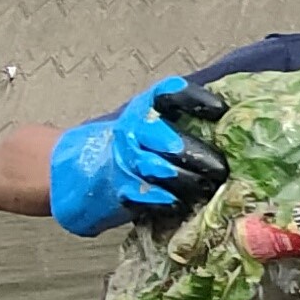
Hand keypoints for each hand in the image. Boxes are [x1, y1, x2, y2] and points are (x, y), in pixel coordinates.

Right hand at [48, 77, 228, 236]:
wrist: (69, 171)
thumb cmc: (124, 149)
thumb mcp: (145, 127)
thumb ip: (178, 126)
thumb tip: (230, 129)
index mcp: (143, 110)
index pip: (170, 95)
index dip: (195, 100)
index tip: (220, 109)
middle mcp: (133, 132)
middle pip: (169, 138)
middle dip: (198, 153)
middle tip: (223, 167)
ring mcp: (125, 163)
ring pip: (160, 170)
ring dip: (188, 180)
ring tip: (208, 188)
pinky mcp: (120, 192)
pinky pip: (147, 197)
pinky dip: (166, 202)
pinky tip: (180, 204)